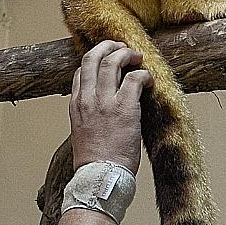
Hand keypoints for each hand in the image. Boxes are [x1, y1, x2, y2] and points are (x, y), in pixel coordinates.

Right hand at [69, 40, 150, 174]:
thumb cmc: (96, 163)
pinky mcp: (125, 108)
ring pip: (112, 61)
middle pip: (92, 57)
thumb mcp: (83, 134)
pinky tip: (149, 80)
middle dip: (108, 46)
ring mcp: (105, 102)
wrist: (100, 178)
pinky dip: (144, 74)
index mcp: (76, 106)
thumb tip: (104, 110)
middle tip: (121, 47)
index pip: (80, 71)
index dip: (95, 60)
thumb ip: (90, 116)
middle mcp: (87, 99)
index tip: (107, 60)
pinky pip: (135, 78)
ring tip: (138, 57)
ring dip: (127, 54)